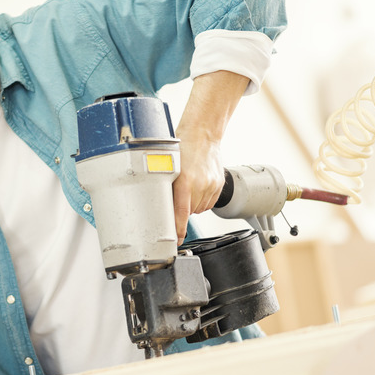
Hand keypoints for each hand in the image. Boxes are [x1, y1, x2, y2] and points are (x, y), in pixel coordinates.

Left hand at [172, 71, 248, 244]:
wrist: (204, 132)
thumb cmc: (182, 144)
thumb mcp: (166, 165)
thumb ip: (164, 185)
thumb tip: (155, 205)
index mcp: (184, 181)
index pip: (180, 215)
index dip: (177, 231)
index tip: (175, 242)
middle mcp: (200, 186)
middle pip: (188, 213)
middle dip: (181, 208)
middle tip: (176, 193)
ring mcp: (211, 186)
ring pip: (198, 208)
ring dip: (191, 203)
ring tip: (188, 185)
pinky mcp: (219, 185)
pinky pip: (208, 202)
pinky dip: (201, 198)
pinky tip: (197, 185)